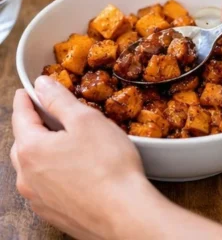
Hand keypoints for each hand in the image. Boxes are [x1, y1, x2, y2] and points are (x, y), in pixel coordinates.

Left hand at [11, 77, 221, 239]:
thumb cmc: (107, 165)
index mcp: (31, 150)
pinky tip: (72, 168)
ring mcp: (38, 199)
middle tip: (46, 113)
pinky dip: (52, 172)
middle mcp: (26, 178)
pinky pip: (45, 186)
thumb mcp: (85, 120)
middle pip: (23, 143)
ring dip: (41, 151)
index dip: (25, 99)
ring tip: (62, 140)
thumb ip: (59, 100)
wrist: (123, 214)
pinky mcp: (53, 214)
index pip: (21, 117)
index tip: (26, 91)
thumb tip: (42, 85)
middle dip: (32, 126)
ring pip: (32, 167)